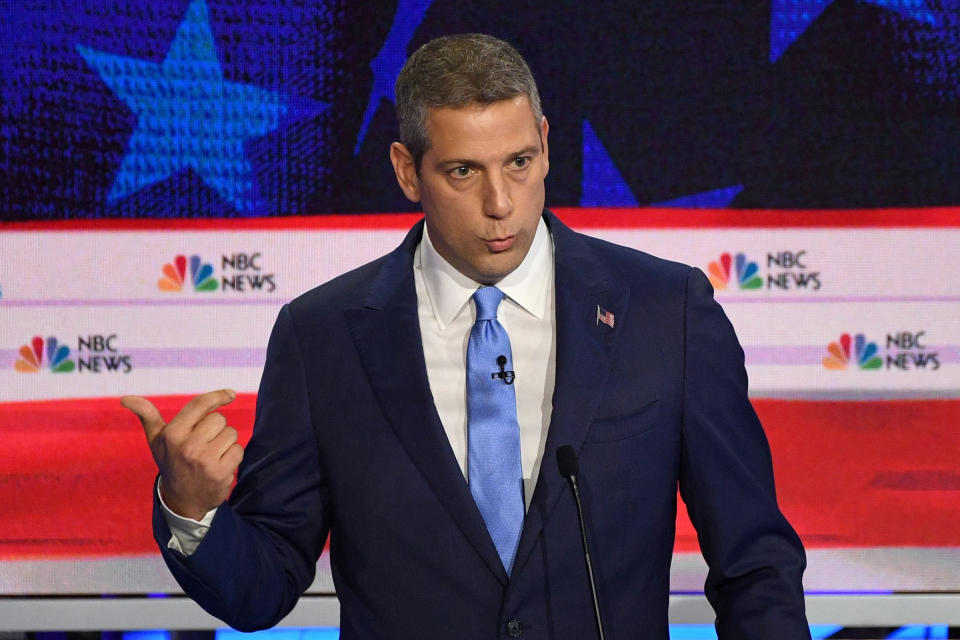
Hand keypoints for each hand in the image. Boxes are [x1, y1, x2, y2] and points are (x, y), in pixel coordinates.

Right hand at [122, 389, 243, 519]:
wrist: (182, 501)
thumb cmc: (171, 462)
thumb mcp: (156, 440)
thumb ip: (146, 415)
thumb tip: (125, 398)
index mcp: (172, 434)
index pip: (200, 404)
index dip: (218, 396)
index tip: (231, 394)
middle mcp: (187, 446)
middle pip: (219, 419)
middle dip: (216, 429)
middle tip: (204, 444)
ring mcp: (204, 460)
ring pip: (231, 434)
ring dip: (226, 443)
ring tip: (210, 455)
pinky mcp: (220, 473)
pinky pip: (238, 450)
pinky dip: (233, 456)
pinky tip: (219, 465)